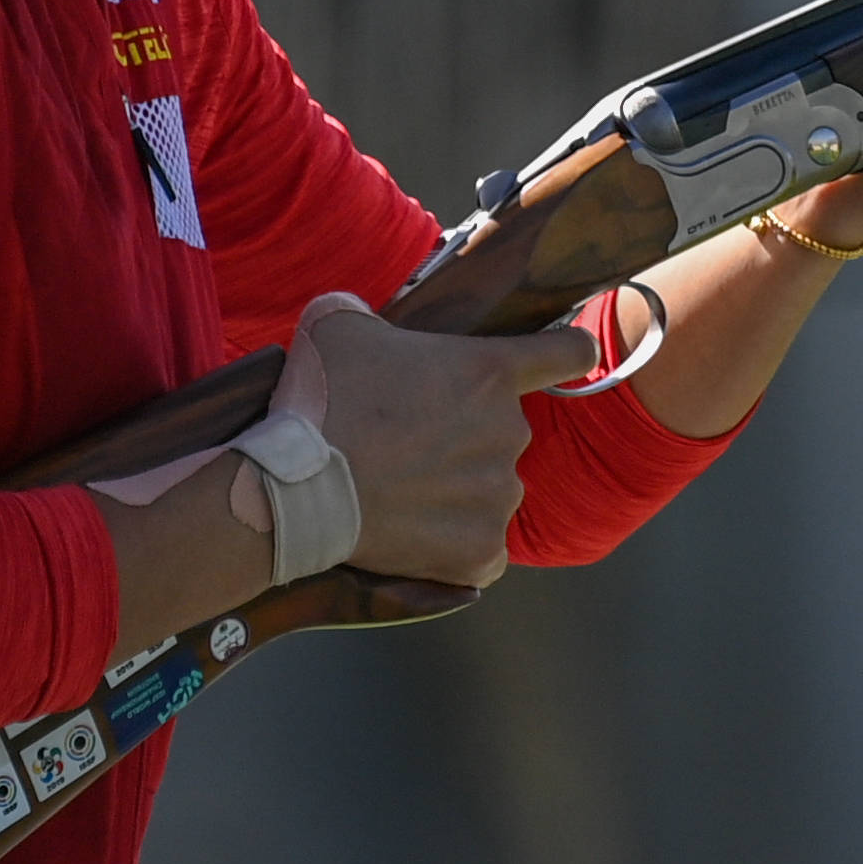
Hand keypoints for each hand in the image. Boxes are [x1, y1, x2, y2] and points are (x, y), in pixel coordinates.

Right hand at [302, 302, 596, 587]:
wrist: (293, 488)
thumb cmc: (317, 398)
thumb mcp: (337, 324)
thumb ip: (369, 312)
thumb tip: (364, 320)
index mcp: (489, 372)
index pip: (569, 352)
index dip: (568, 352)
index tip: (565, 357)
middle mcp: (509, 432)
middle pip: (506, 430)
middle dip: (467, 435)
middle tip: (409, 445)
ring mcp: (498, 495)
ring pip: (492, 490)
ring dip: (459, 492)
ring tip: (399, 494)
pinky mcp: (480, 551)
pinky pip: (482, 550)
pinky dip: (456, 549)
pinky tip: (415, 539)